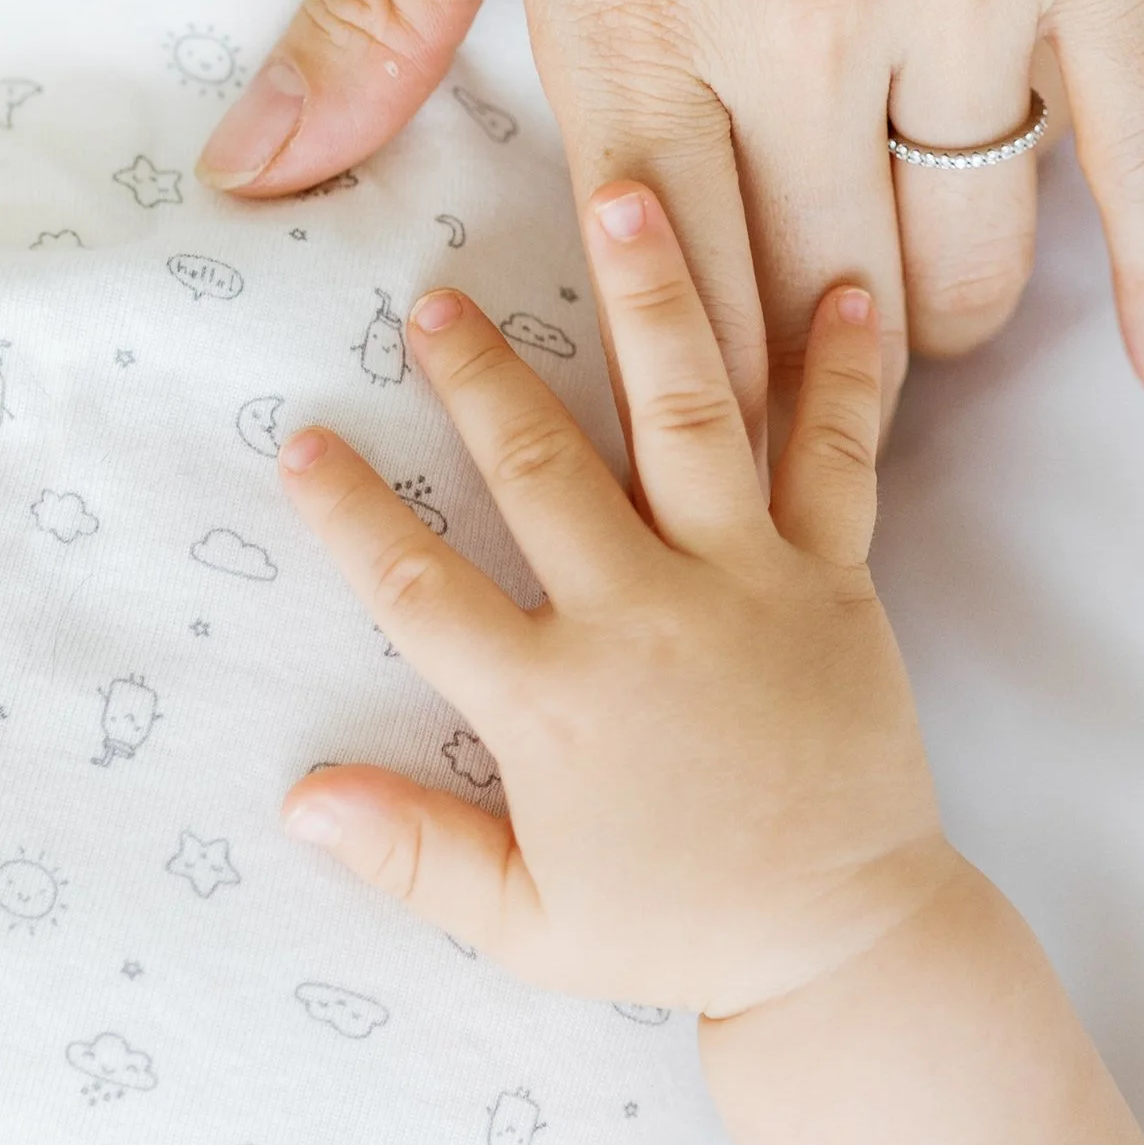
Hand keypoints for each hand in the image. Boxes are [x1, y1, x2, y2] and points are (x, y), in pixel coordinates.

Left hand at [197, 0, 1143, 430]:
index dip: (654, 392)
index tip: (657, 457)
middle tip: (779, 430)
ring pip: (970, 265)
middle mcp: (792, 11)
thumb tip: (255, 173)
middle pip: (803, 304)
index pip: (638, 277)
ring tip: (912, 346)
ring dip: (939, 334)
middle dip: (787, 391)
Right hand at [274, 183, 957, 1018]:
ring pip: (687, 420)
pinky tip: (849, 285)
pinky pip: (838, 461)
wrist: (846, 944)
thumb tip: (294, 800)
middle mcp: (643, 621)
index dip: (352, 514)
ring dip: (650, 304)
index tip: (298, 437)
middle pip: (541, 468)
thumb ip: (409, 853)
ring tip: (623, 200)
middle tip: (436, 294)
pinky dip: (846, 374)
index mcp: (553, 705)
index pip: (421, 591)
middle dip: (481, 374)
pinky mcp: (834, 582)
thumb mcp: (525, 921)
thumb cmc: (678, 933)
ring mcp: (745, 589)